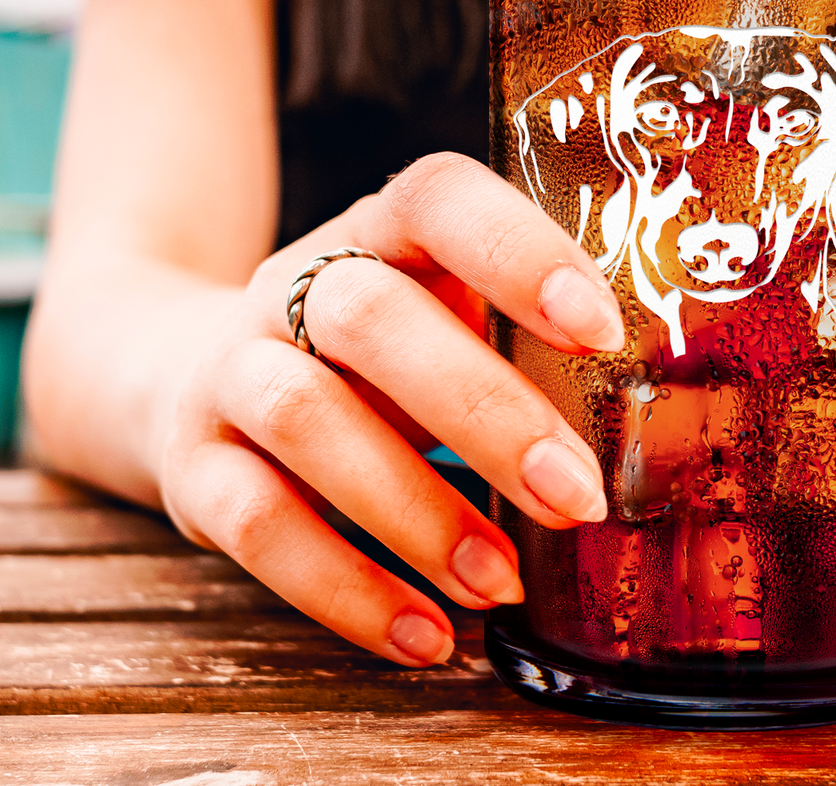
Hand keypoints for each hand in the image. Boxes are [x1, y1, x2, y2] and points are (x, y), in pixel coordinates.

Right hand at [156, 153, 623, 665]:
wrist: (189, 372)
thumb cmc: (370, 352)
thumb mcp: (438, 316)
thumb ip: (519, 344)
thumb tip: (646, 427)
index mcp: (380, 232)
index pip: (440, 200)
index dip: (519, 252)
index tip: (602, 332)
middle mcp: (293, 285)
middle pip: (371, 318)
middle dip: (484, 412)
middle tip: (575, 498)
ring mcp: (232, 368)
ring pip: (307, 418)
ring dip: (415, 512)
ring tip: (498, 581)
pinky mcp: (192, 464)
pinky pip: (256, 524)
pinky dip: (345, 589)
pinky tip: (425, 635)